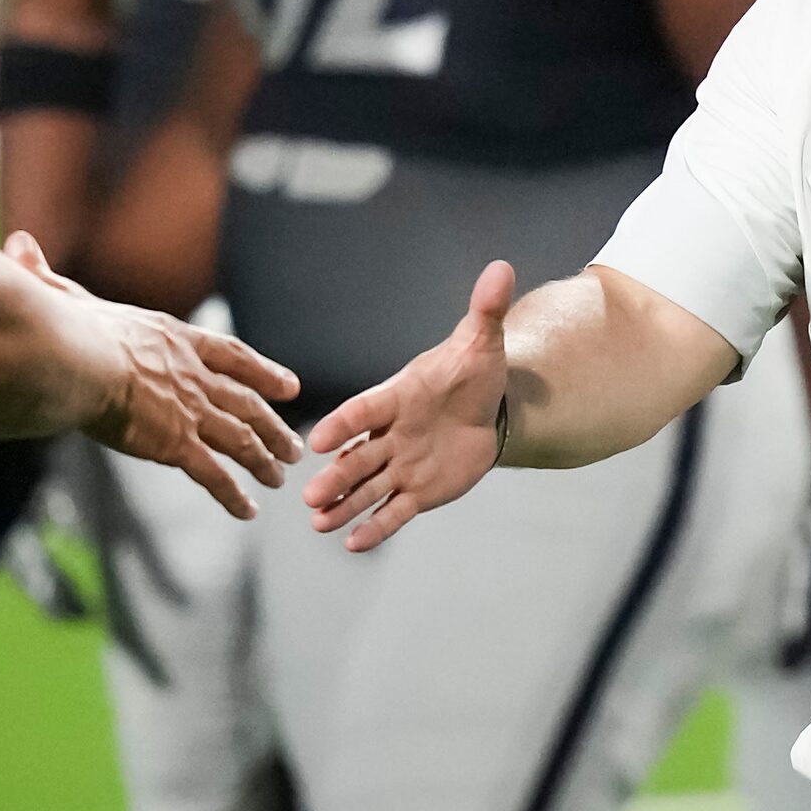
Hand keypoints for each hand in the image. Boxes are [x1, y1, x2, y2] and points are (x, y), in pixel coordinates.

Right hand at [9, 230, 303, 519]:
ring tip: (281, 475)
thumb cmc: (62, 326)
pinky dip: (234, 494)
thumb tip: (17, 245)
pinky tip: (248, 510)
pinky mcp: (175, 443)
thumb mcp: (61, 298)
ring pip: (240, 438)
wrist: (71, 359)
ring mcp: (188, 409)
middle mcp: (191, 374)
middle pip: (245, 401)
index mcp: (173, 337)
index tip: (289, 386)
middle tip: (292, 444)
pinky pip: (213, 474)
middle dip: (272, 425)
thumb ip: (48, 279)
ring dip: (264, 458)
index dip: (263, 371)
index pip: (231, 355)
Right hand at [302, 260, 516, 552]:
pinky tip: (352, 543)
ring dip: (344, 504)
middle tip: (309, 497)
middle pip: (358, 457)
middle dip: (336, 477)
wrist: (488, 409)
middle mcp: (391, 433)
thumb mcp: (482, 342)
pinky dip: (375, 527)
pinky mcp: (417, 490)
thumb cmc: (474, 371)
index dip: (343, 424)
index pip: (365, 410)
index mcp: (397, 396)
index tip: (317, 440)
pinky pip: (394, 511)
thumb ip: (485, 310)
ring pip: (368, 487)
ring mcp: (401, 464)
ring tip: (319, 522)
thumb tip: (502, 267)